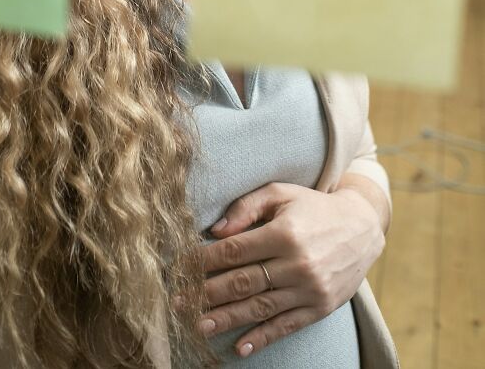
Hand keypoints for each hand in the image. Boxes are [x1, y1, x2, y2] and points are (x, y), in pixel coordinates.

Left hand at [194, 182, 384, 356]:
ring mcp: (309, 290)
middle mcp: (297, 264)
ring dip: (227, 319)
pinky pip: (286, 326)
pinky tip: (240, 347)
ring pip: (260, 308)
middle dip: (207, 293)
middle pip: (243, 282)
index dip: (204, 260)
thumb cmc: (313, 207)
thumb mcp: (281, 193)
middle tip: (178, 303)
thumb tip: (216, 230)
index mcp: (285, 233)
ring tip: (199, 326)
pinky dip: (262, 338)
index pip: (235, 250)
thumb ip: (247, 207)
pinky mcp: (319, 308)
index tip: (181, 267)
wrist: (362, 228)